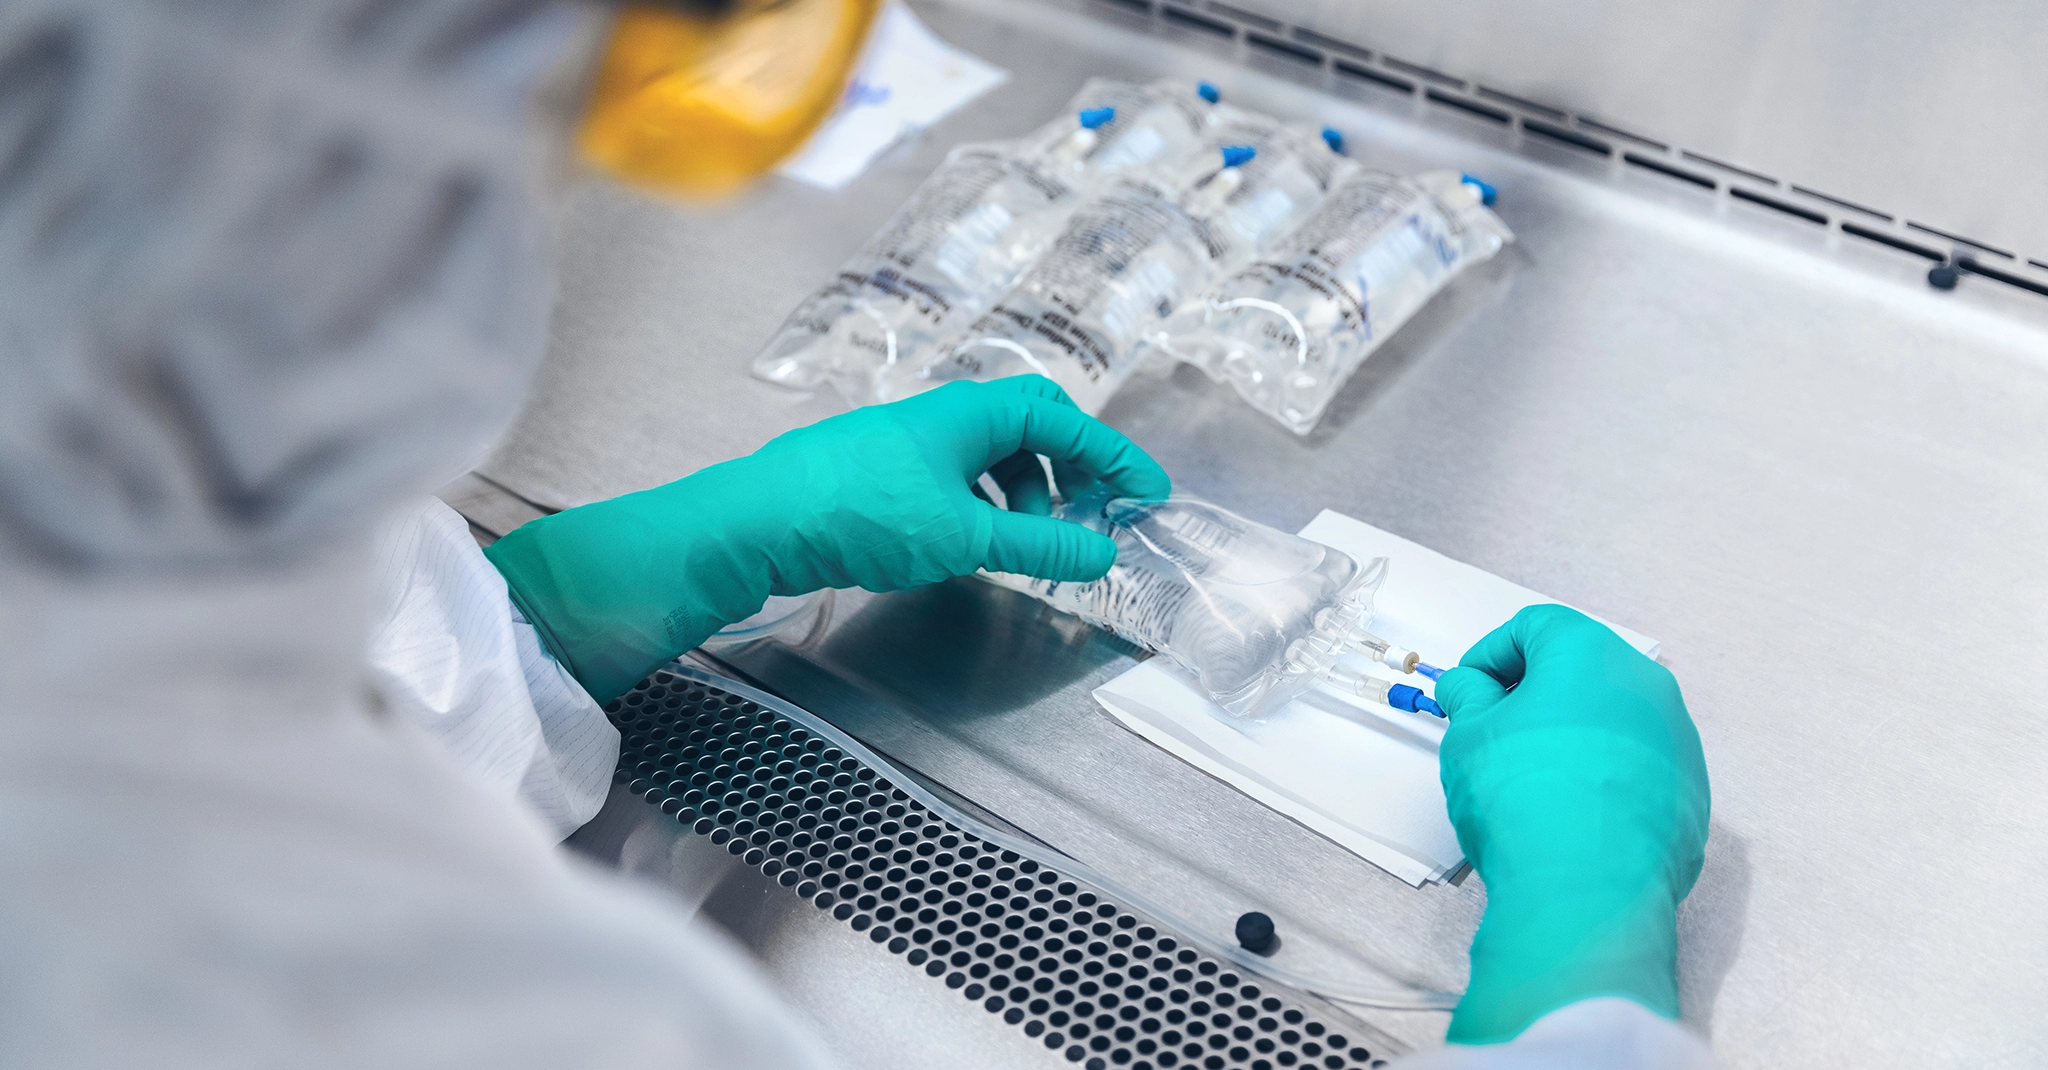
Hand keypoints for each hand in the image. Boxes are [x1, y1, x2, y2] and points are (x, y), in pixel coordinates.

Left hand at [484, 376, 1169, 702]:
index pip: (1065, 420)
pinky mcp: (886, 474)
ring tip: (1026, 549)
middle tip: (1090, 519)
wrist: (759, 521)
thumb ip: (1039, 547)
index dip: (1113, 456)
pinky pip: (958, 481)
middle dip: (1069, 474)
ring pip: (992, 460)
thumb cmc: (863, 512)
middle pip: (1031, 430)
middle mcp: (944, 415)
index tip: (1148, 495)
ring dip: (1023, 500)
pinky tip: (977, 549)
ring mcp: (912, 443)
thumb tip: (1102, 554)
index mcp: (972, 411)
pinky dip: (984, 510)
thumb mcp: (966, 537)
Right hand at [1433, 605, 1709, 1043]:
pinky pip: (1640, 765)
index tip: (1470, 690)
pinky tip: (1572, 811)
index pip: (1535, 627)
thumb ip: (1470, 697)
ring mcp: (1677, 740)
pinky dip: (1604, 774)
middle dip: (1534, 692)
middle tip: (1496, 730)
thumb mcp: (1469, 736)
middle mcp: (1646, 686)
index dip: (1491, 655)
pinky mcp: (1690, 792)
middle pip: (1582, 668)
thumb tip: (1473, 688)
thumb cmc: (1524, 802)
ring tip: (1534, 777)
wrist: (1585, 893)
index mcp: (1592, 653)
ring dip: (1572, 733)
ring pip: (1615, 717)